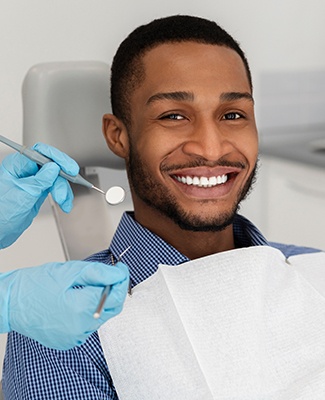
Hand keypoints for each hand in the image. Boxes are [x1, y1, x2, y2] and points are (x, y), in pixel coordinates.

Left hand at [0, 143, 78, 247]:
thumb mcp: (23, 195)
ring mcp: (33, 181)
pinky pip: (55, 188)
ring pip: (56, 178)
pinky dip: (62, 196)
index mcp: (16, 165)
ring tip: (64, 202)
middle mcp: (25, 170)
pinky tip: (64, 204)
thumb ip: (40, 180)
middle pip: (52, 166)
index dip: (58, 159)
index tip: (69, 169)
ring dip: (63, 190)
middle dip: (62, 179)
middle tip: (66, 190)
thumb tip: (54, 168)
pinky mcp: (38, 191)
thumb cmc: (0, 214)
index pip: (41, 153)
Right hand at [0, 260, 128, 349]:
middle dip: (114, 291)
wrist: (9, 303)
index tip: (121, 269)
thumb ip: (99, 273)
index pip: (116, 295)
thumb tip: (120, 274)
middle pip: (112, 309)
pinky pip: (88, 327)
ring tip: (85, 288)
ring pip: (101, 318)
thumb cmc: (35, 284)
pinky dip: (89, 314)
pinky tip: (76, 302)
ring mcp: (74, 338)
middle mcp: (80, 328)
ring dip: (101, 302)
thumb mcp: (70, 271)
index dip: (122, 279)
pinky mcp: (68, 342)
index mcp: (82, 309)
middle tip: (108, 276)